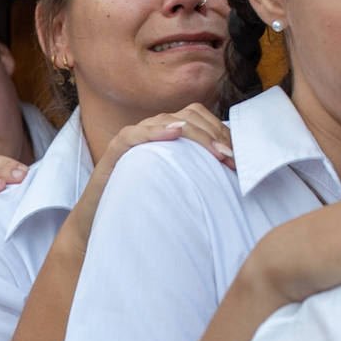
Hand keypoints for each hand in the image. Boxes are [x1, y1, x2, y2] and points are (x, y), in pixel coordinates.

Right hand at [72, 103, 232, 234]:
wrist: (101, 223)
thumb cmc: (142, 205)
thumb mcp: (177, 186)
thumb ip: (197, 172)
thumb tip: (234, 171)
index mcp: (166, 135)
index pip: (199, 119)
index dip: (221, 133)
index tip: (238, 158)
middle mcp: (150, 131)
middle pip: (189, 117)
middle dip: (215, 136)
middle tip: (232, 160)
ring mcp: (131, 138)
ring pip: (166, 121)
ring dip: (196, 135)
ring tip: (216, 153)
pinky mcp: (114, 151)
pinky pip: (134, 135)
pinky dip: (154, 131)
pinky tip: (174, 132)